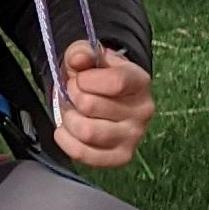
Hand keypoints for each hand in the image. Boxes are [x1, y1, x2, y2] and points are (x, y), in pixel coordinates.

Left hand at [52, 42, 152, 173]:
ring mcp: (134, 137)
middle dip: (72, 96)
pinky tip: (65, 130)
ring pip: (86, 132)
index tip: (79, 78)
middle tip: (72, 94)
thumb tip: (78, 59)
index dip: (86, 79)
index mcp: (140, 82)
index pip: (115, 82)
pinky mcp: (121, 157)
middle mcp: (143, 111)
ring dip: (68, 119)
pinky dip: (66, 141)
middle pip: (91, 106)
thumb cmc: (97, 78)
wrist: (107, 100)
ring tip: (71, 111)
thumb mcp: (90, 57)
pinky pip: (84, 154)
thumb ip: (81, 52)